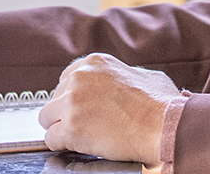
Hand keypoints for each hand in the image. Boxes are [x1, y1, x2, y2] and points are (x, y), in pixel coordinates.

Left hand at [37, 53, 178, 163]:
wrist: (162, 126)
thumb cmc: (161, 104)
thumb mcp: (144, 75)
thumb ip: (126, 75)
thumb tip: (129, 82)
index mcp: (95, 63)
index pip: (66, 78)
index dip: (73, 96)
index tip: (80, 107)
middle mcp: (79, 78)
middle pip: (55, 97)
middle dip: (65, 112)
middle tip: (83, 126)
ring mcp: (72, 102)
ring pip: (46, 117)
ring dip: (59, 128)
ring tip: (78, 137)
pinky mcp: (71, 127)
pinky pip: (51, 139)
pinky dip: (61, 146)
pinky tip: (76, 146)